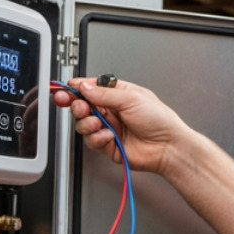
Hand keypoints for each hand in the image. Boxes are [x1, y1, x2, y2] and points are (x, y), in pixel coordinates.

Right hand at [51, 76, 187, 174]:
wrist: (168, 146)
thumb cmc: (160, 120)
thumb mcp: (131, 98)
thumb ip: (104, 93)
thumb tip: (84, 86)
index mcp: (118, 94)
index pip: (90, 88)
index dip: (76, 89)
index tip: (64, 89)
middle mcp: (112, 111)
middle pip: (82, 106)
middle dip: (77, 106)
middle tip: (81, 107)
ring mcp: (109, 128)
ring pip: (83, 124)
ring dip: (88, 123)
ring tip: (99, 123)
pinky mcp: (108, 145)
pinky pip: (92, 141)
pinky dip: (98, 138)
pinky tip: (109, 136)